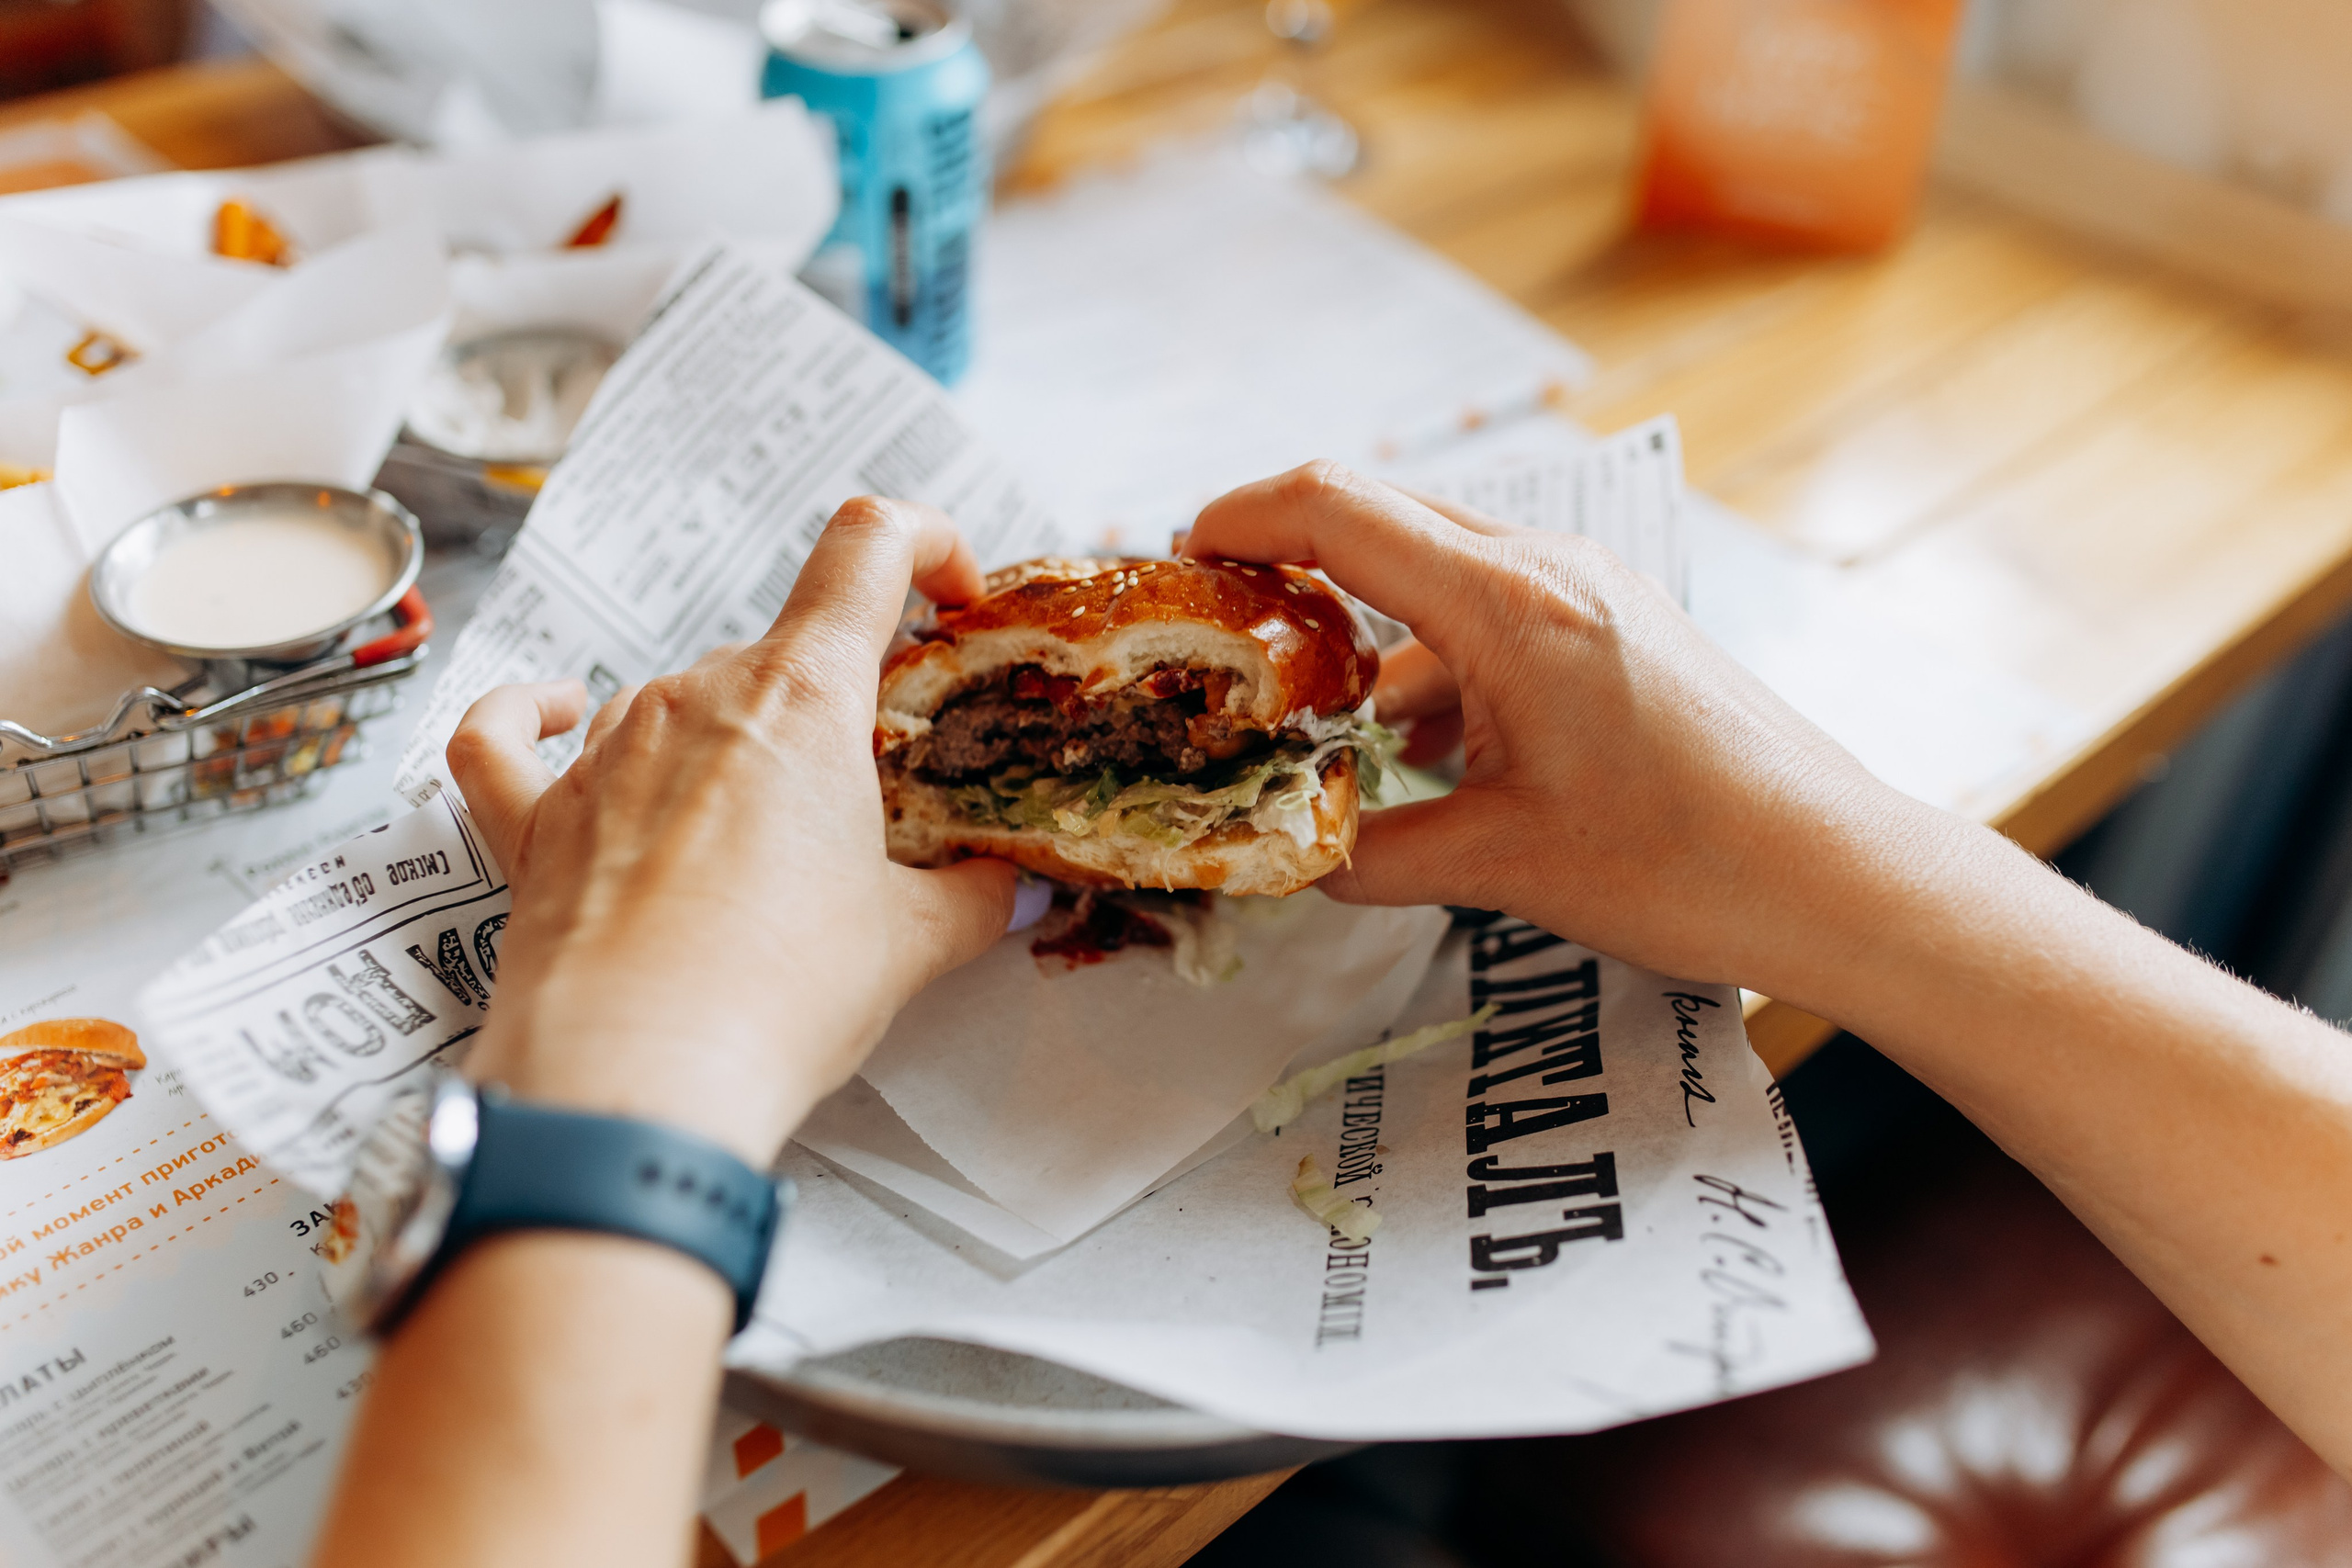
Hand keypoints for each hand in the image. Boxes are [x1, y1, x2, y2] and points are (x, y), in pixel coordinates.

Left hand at [444, 498, 1017, 1165]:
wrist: (634, 1078)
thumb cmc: (779, 995)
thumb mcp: (913, 943)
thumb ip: (973, 897)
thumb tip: (1007, 890)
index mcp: (804, 697)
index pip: (870, 548)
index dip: (927, 545)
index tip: (956, 599)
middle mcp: (697, 695)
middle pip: (783, 657)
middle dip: (836, 713)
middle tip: (872, 806)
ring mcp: (603, 750)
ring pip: (679, 702)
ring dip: (727, 744)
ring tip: (761, 843)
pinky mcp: (533, 820)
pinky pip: (511, 738)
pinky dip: (530, 714)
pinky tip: (552, 705)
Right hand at [1187, 461, 1942, 1009]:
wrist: (1838, 875)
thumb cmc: (1689, 864)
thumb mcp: (1504, 866)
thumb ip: (1374, 854)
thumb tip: (1292, 858)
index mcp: (1509, 605)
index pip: (1336, 509)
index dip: (1240, 517)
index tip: (1177, 557)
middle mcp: (1547, 569)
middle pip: (1377, 517)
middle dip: (1285, 565)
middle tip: (1216, 634)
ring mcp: (1586, 591)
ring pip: (1431, 573)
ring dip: (1360, 630)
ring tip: (1305, 718)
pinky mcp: (1612, 628)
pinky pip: (1487, 615)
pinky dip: (1427, 664)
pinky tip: (1411, 752)